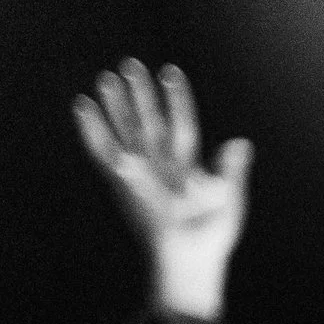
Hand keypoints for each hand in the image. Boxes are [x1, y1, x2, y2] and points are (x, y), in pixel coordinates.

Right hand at [73, 59, 251, 320]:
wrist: (189, 259)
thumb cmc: (211, 237)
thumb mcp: (229, 200)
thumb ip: (231, 170)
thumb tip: (240, 141)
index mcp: (187, 165)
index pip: (181, 123)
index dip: (176, 99)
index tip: (171, 73)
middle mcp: (161, 164)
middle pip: (149, 120)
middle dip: (140, 94)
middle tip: (131, 65)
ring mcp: (140, 171)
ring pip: (126, 130)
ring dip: (116, 105)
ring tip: (106, 78)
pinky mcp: (121, 180)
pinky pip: (102, 150)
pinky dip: (91, 128)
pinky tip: (82, 106)